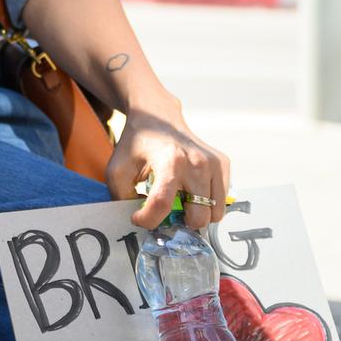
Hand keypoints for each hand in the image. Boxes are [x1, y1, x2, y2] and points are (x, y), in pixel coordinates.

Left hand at [106, 101, 231, 229]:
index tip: (138, 218)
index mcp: (169, 161)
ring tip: (179, 202)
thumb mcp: (118, 169)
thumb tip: (141, 222)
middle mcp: (197, 163)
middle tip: (166, 214)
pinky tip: (190, 191)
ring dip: (196, 215)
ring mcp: (214, 164)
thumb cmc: (138, 144)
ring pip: (214, 213)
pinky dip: (207, 203)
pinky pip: (221, 200)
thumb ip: (122, 198)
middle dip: (180, 223)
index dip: (148, 219)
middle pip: (198, 217)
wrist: (158, 117)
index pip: (162, 203)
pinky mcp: (222, 164)